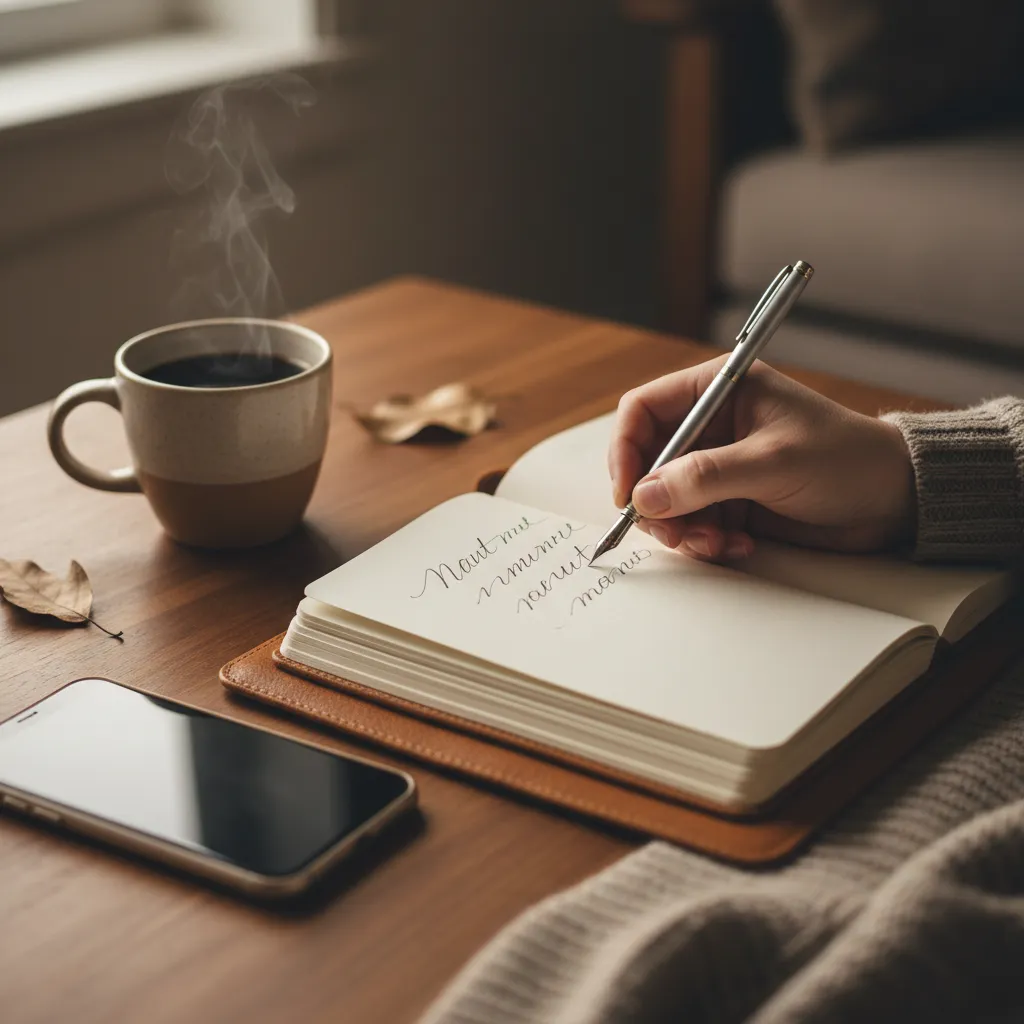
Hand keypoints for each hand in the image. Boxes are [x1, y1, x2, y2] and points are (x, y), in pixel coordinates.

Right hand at [609, 356, 915, 560]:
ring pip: (665, 500)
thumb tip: (644, 496)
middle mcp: (711, 426)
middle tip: (672, 532)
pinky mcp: (730, 502)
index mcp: (719, 390)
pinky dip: (704, 542)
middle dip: (654, 502)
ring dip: (681, 529)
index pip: (643, 410)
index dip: (625, 450)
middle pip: (647, 462)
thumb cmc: (847, 459)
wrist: (894, 500)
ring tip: (714, 544)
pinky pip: (692, 525)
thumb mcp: (774, 462)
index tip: (628, 493)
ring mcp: (718, 467)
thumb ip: (706, 477)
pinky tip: (737, 548)